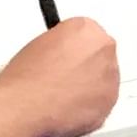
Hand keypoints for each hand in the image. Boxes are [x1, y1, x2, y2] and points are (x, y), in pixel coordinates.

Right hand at [0, 17, 119, 136]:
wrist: (25, 104)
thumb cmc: (26, 77)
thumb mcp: (40, 43)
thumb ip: (62, 43)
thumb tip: (63, 53)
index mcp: (87, 29)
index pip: (89, 34)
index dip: (75, 48)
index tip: (68, 56)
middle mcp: (104, 50)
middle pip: (100, 56)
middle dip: (86, 66)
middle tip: (65, 76)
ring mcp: (110, 76)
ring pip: (104, 80)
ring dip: (90, 86)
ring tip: (63, 94)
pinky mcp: (110, 101)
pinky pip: (103, 102)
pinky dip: (90, 106)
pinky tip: (69, 107)